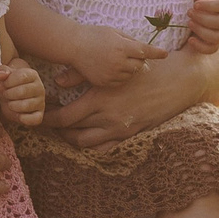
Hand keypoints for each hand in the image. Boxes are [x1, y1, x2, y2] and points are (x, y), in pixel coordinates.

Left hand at [0, 58, 46, 125]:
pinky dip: (24, 119)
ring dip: (13, 105)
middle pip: (23, 91)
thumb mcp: (2, 75)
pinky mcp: (39, 114)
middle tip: (5, 94)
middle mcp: (40, 87)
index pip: (22, 76)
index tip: (4, 84)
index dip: (9, 81)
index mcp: (32, 75)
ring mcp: (41, 102)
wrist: (10, 97)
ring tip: (10, 103)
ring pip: (27, 105)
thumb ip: (1, 71)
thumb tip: (1, 75)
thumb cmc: (7, 84)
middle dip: (9, 94)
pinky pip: (34, 119)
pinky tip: (17, 115)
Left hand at [45, 47, 216, 148]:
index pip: (64, 117)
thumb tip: (57, 82)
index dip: (48, 119)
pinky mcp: (131, 136)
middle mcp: (108, 118)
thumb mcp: (113, 68)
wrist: (178, 81)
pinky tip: (87, 137)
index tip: (40, 117)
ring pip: (86, 144)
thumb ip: (81, 74)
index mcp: (100, 99)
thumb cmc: (145, 68)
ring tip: (66, 130)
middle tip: (49, 124)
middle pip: (71, 133)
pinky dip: (92, 147)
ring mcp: (120, 130)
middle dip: (57, 130)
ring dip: (72, 139)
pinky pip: (105, 149)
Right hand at [67, 22, 164, 88]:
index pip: (145, 51)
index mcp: (122, 47)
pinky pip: (120, 81)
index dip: (157, 53)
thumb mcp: (114, 32)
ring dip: (130, 68)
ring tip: (118, 59)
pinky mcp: (105, 82)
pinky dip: (121, 76)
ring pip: (131, 74)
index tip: (165, 54)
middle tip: (131, 54)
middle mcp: (118, 62)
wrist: (74, 46)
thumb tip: (144, 50)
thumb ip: (130, 41)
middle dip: (139, 60)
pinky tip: (112, 67)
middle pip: (140, 65)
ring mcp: (111, 73)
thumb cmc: (95, 35)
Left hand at [185, 0, 218, 52]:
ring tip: (189, 23)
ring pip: (217, 37)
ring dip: (201, 31)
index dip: (209, 5)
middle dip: (203, 18)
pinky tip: (190, 40)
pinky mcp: (217, 42)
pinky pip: (212, 49)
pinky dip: (201, 47)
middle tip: (189, 12)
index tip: (195, 4)